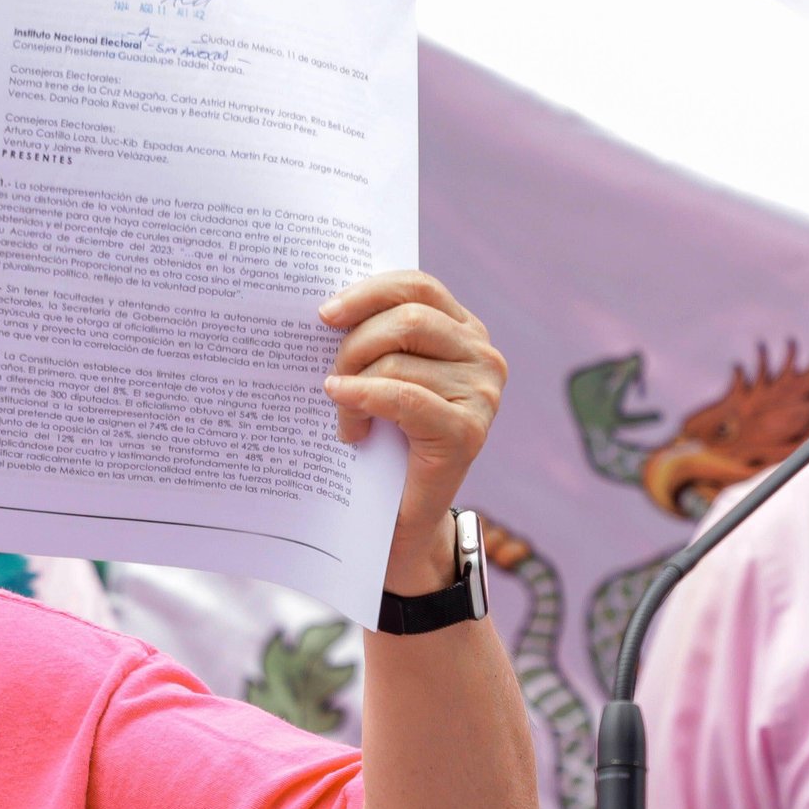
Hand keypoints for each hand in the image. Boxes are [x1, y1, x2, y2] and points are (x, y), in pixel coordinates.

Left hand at [320, 270, 506, 593]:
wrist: (394, 522)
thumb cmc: (380, 443)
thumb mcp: (377, 378)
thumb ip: (372, 338)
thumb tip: (326, 308)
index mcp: (464, 332)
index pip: (418, 286)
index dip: (369, 292)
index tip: (324, 314)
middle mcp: (483, 356)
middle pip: (406, 318)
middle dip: (353, 344)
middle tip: (326, 378)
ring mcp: (482, 394)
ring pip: (398, 359)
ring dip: (353, 386)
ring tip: (343, 423)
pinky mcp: (467, 431)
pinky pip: (404, 397)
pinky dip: (365, 399)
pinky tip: (344, 414)